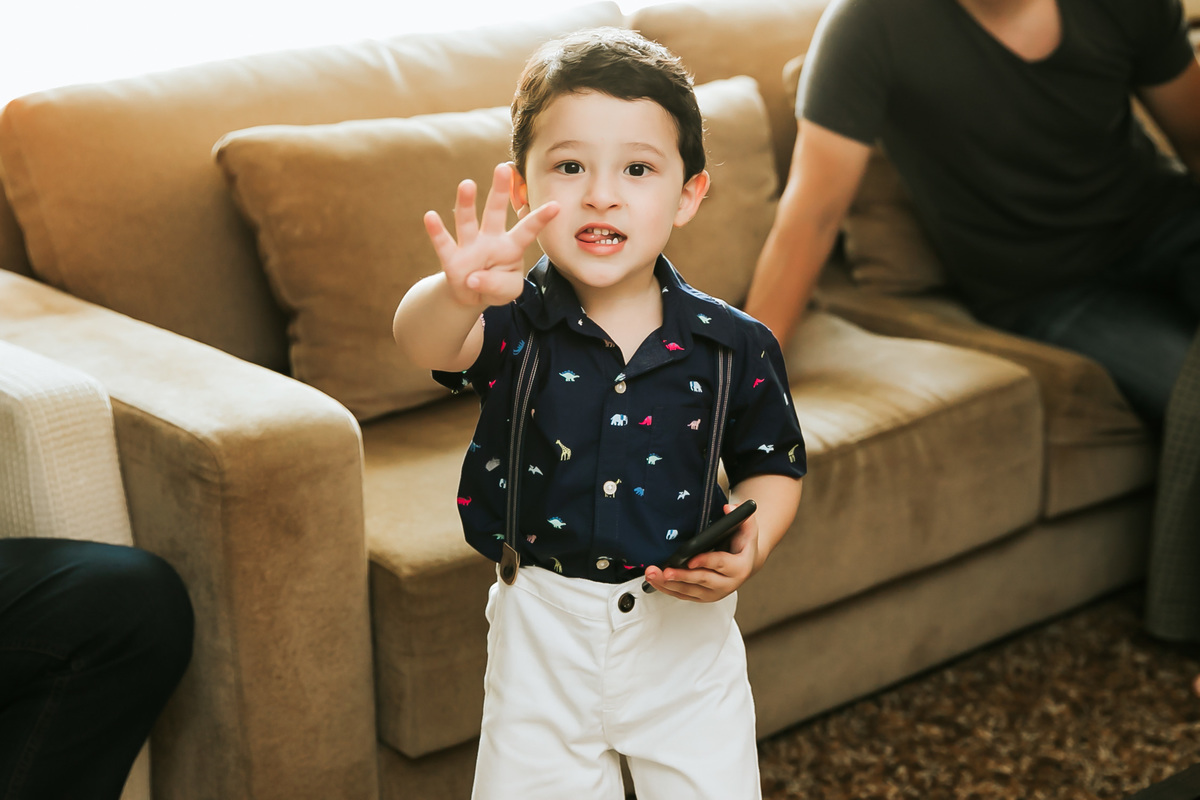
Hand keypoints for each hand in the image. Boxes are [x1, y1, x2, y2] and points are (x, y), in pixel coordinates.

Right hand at [424, 162, 557, 308]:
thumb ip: (497, 285)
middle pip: (495, 212)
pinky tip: (430, 216)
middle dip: (499, 191)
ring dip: (466, 204)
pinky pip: (444, 243)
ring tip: (467, 184)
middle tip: (503, 168)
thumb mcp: (509, 292)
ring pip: (467, 221)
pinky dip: (437, 231)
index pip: (528, 230)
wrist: (473, 295)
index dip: (540, 218)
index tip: (556, 205)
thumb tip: (473, 278)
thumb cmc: (498, 286)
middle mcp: (490, 240)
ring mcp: (470, 247)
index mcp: (511, 246)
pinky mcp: (451, 259)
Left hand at [642, 502, 760, 602]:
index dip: (706, 562)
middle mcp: (727, 584)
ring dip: (669, 584)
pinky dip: (667, 589)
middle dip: (682, 576)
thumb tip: (728, 508)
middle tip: (666, 571)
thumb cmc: (742, 543)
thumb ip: (740, 515)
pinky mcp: (702, 596)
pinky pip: (683, 595)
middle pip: (702, 580)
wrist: (744, 563)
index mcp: (739, 568)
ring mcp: (714, 593)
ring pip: (689, 590)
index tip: (690, 560)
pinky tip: (655, 581)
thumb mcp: (747, 527)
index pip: (721, 564)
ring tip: (652, 574)